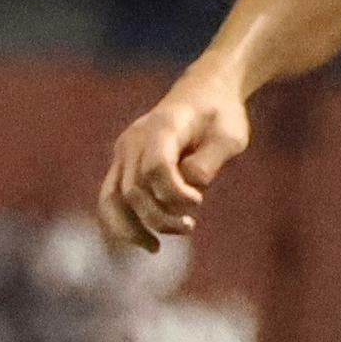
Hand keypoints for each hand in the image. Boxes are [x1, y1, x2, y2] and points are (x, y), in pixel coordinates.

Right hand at [98, 77, 251, 253]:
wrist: (203, 94)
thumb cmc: (221, 116)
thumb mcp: (230, 137)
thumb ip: (209, 162)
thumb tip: (190, 187)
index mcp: (162, 127)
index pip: (156, 168)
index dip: (175, 193)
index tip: (198, 201)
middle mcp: (134, 139)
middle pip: (134, 189)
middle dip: (159, 217)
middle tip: (190, 227)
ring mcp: (124, 152)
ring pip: (111, 198)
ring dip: (132, 228)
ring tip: (155, 247)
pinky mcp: (123, 164)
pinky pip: (110, 198)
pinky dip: (121, 222)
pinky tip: (142, 242)